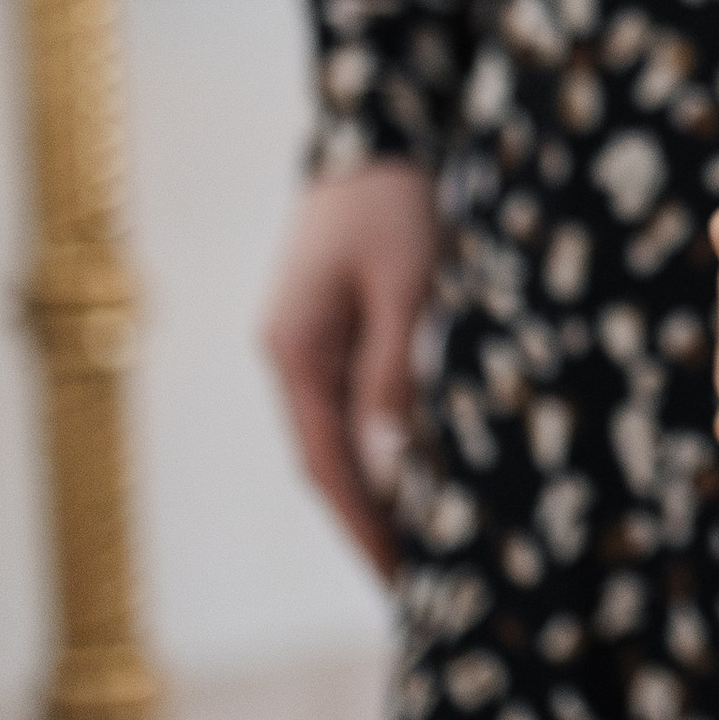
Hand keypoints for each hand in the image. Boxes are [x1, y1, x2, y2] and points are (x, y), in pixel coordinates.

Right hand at [261, 160, 439, 577]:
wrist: (377, 125)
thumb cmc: (395, 198)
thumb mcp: (405, 281)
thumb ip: (394, 370)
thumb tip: (390, 469)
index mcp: (294, 352)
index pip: (327, 466)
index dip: (365, 531)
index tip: (401, 586)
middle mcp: (290, 357)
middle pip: (328, 465)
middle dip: (371, 529)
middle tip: (421, 593)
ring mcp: (308, 344)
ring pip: (343, 440)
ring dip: (379, 496)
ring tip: (428, 554)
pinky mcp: (335, 330)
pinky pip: (357, 408)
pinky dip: (385, 451)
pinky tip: (421, 479)